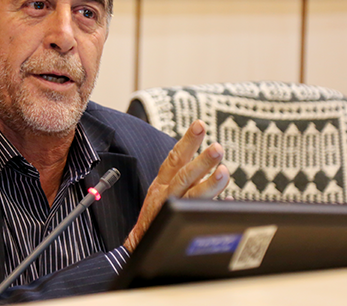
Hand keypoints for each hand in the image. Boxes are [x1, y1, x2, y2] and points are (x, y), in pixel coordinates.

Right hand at [124, 120, 228, 252]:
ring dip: (209, 183)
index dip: (188, 141)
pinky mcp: (175, 225)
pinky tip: (229, 201)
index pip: (175, 157)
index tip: (200, 124)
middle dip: (202, 160)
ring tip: (224, 172)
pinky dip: (214, 208)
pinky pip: (197, 217)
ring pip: (191, 195)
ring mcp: (171, 209)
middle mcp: (166, 193)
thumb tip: (217, 167)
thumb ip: (189, 179)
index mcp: (163, 181)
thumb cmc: (155, 214)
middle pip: (184, 174)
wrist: (138, 244)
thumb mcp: (165, 191)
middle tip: (218, 148)